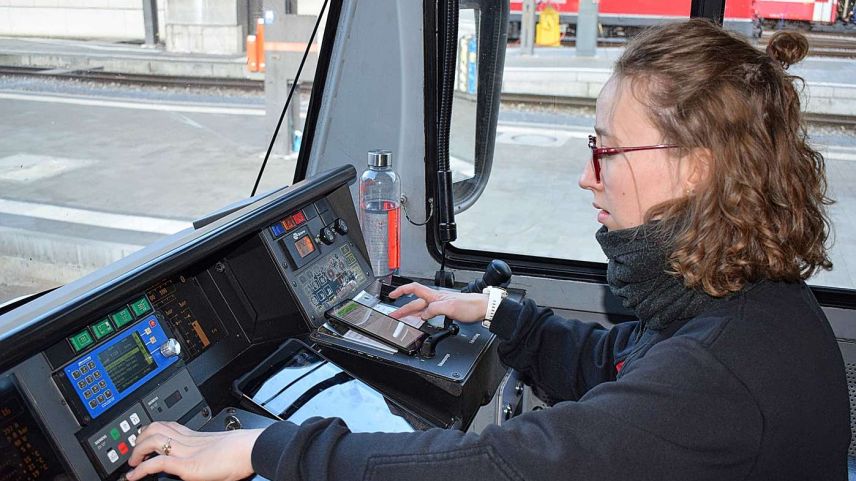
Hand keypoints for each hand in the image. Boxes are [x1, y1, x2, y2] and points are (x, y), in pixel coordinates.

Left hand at [124, 421, 262, 480]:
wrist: (253, 449)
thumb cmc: (245, 451)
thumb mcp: (223, 450)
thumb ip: (210, 454)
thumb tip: (210, 461)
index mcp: (197, 437)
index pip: (169, 427)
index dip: (152, 431)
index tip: (144, 439)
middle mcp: (189, 441)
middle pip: (156, 428)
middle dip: (140, 438)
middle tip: (134, 451)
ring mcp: (187, 451)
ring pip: (152, 440)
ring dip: (137, 451)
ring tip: (132, 463)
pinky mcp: (188, 466)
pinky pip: (158, 463)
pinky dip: (141, 469)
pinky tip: (134, 476)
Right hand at [388, 282, 487, 322]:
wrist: (483, 308)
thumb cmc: (471, 305)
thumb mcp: (450, 307)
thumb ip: (434, 310)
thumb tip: (423, 315)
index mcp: (435, 296)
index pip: (414, 289)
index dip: (402, 291)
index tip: (392, 295)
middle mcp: (436, 299)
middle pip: (415, 303)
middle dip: (402, 309)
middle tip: (393, 316)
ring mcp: (440, 305)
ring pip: (421, 309)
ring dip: (411, 314)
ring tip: (402, 320)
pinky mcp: (445, 311)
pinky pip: (429, 314)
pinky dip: (422, 318)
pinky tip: (420, 321)